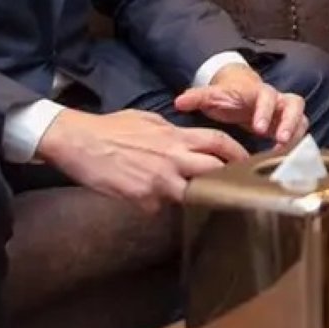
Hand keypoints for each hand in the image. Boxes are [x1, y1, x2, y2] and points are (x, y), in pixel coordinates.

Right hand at [36, 108, 247, 211]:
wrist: (79, 141)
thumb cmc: (112, 127)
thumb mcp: (150, 120)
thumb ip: (172, 132)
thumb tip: (183, 140)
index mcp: (176, 136)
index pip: (218, 142)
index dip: (237, 152)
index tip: (249, 161)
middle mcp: (172, 159)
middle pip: (213, 171)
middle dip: (225, 179)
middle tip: (234, 186)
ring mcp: (158, 181)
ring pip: (189, 194)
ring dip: (188, 195)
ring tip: (182, 193)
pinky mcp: (141, 199)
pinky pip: (157, 206)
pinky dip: (154, 203)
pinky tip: (141, 194)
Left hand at [173, 64, 306, 148]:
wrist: (243, 92)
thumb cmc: (229, 97)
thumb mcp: (214, 96)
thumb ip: (197, 98)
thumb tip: (179, 102)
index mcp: (259, 92)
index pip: (267, 96)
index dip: (265, 111)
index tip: (258, 128)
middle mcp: (278, 100)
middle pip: (295, 104)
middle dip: (289, 122)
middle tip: (280, 140)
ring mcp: (286, 113)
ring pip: (301, 120)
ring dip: (295, 136)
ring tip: (285, 155)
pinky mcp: (289, 127)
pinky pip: (300, 134)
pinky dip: (296, 146)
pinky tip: (286, 161)